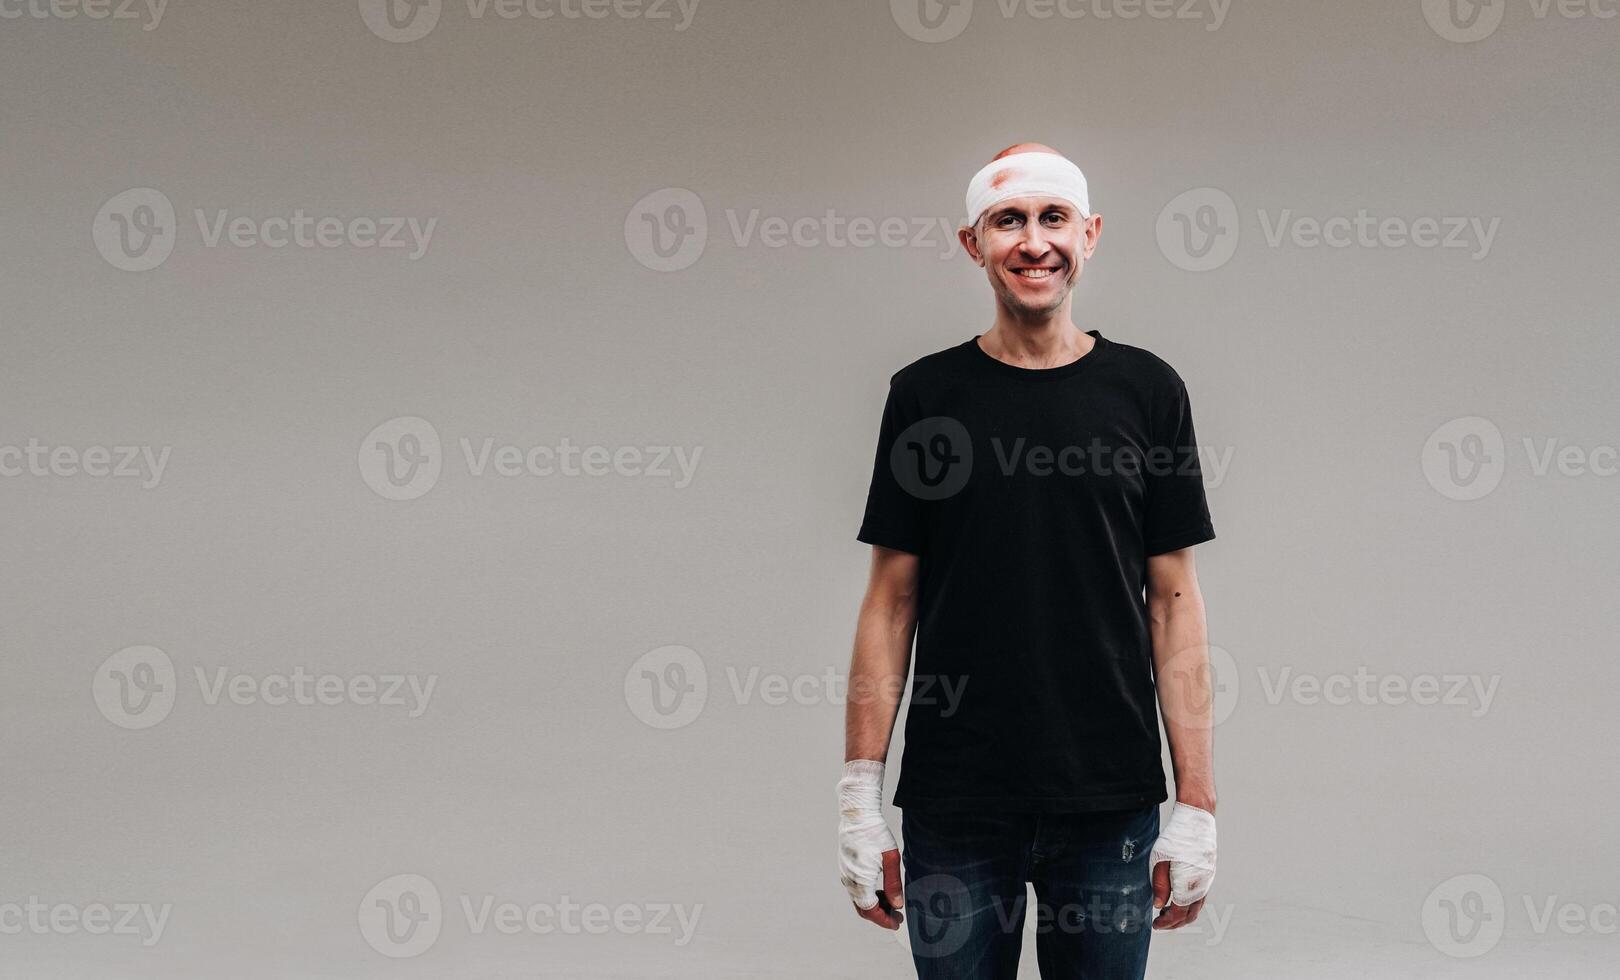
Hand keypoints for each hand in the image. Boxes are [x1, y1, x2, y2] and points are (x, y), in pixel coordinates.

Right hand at [838, 760, 903, 928]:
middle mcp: (850, 881)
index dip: (885, 920)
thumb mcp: (890, 859)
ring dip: (874, 904)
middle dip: (880, 915)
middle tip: (896, 914)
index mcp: (861, 882)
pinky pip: (855, 889)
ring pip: (858, 899)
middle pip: (863, 909)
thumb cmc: (875, 834)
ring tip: (891, 899)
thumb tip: (897, 904)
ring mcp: (845, 875)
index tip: (897, 922)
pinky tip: (879, 888)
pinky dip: (867, 894)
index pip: (871, 911)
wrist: (857, 815)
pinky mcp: (845, 868)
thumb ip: (893, 884)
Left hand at [1150, 802, 1215, 929]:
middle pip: (1189, 915)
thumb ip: (1159, 885)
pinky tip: (1177, 897)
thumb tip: (1158, 906)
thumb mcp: (1160, 861)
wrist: (1196, 819)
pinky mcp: (1208, 874)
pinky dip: (1189, 904)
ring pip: (1196, 907)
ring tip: (1165, 911)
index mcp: (1188, 886)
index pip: (1177, 914)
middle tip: (1159, 922)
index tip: (1154, 925)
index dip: (1165, 923)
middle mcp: (1201, 887)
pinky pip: (1200, 897)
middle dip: (1174, 923)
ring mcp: (1207, 880)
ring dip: (1182, 914)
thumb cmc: (1175, 838)